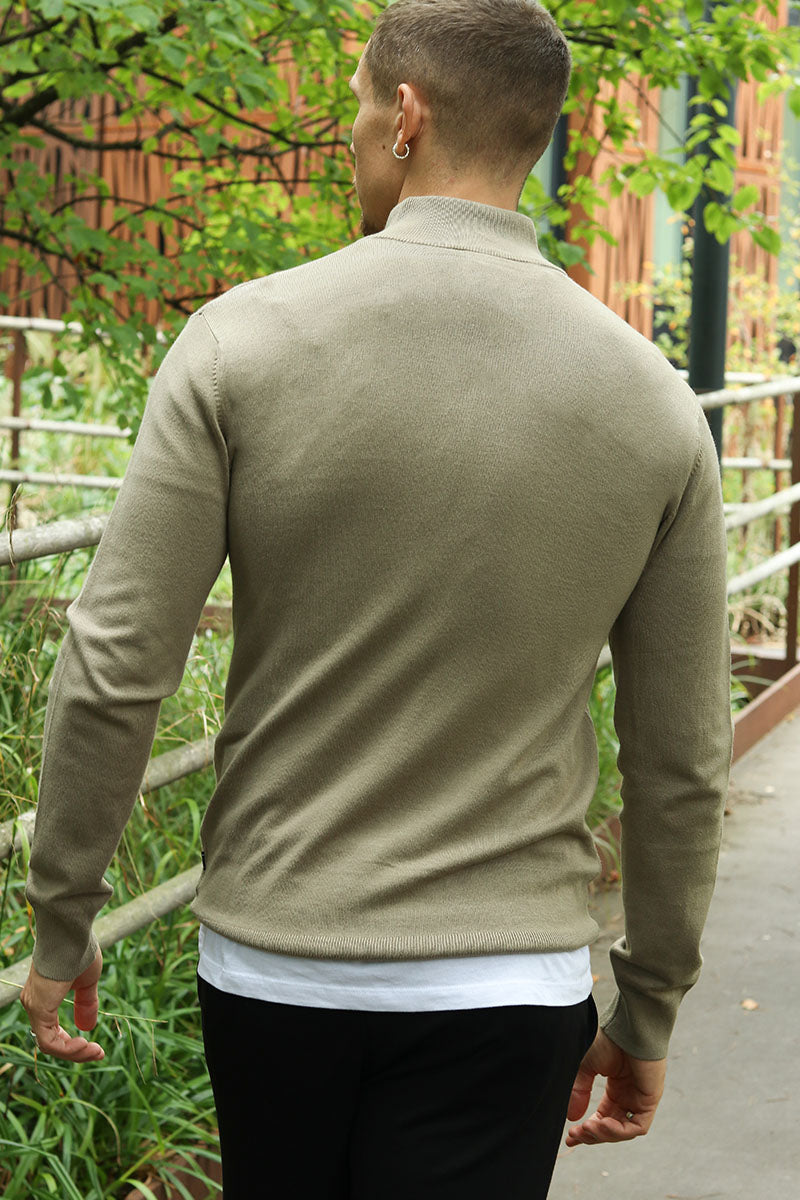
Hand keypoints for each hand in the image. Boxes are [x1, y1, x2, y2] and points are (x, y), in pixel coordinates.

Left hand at [20, 947, 104, 1061]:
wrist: (71, 935)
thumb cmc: (78, 952)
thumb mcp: (86, 982)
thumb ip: (85, 1004)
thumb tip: (88, 1027)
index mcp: (44, 997)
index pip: (53, 1031)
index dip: (72, 1043)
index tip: (95, 1045)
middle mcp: (35, 1003)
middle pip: (51, 1041)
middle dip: (75, 1051)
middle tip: (98, 1053)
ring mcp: (35, 1007)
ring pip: (49, 1044)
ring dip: (74, 1052)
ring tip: (95, 1050)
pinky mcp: (39, 1009)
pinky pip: (49, 1042)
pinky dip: (68, 1048)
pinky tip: (85, 1044)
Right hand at [565, 1027, 664, 1146]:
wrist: (626, 1027)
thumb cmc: (608, 1039)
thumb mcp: (586, 1066)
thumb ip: (579, 1090)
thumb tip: (571, 1117)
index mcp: (615, 1088)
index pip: (601, 1117)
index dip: (587, 1130)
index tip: (570, 1138)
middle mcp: (628, 1096)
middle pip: (611, 1127)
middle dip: (592, 1135)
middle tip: (575, 1135)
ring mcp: (639, 1099)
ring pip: (623, 1130)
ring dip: (604, 1134)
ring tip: (587, 1129)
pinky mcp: (649, 1100)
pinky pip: (637, 1126)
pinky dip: (619, 1130)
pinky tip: (603, 1124)